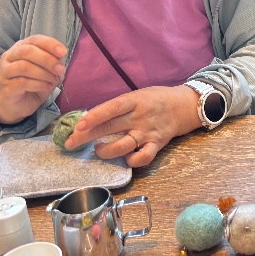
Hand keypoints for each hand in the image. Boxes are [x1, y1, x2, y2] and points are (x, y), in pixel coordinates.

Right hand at [0, 35, 66, 124]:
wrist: (19, 105)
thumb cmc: (34, 83)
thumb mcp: (47, 70)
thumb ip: (52, 61)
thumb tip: (61, 57)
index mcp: (21, 47)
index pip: (34, 40)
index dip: (49, 44)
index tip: (63, 52)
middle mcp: (10, 57)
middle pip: (27, 51)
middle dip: (47, 59)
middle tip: (60, 69)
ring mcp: (5, 72)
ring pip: (24, 66)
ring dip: (44, 73)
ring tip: (54, 80)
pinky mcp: (6, 87)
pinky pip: (22, 82)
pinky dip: (39, 84)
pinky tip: (46, 87)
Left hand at [64, 86, 201, 167]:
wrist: (185, 106)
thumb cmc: (156, 99)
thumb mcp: (138, 95)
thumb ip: (119, 107)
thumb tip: (91, 119)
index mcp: (135, 100)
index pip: (112, 108)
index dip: (94, 117)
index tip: (77, 126)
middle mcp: (140, 117)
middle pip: (110, 128)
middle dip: (86, 137)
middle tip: (70, 143)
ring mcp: (148, 132)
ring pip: (122, 146)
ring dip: (105, 151)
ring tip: (98, 149)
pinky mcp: (156, 145)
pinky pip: (142, 158)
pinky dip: (130, 160)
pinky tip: (125, 158)